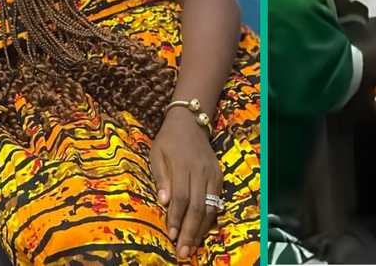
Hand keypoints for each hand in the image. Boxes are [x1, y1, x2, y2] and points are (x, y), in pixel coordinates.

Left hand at [150, 109, 222, 258]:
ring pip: (210, 206)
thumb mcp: (157, 155)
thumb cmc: (168, 141)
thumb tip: (164, 202)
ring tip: (192, 247)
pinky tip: (202, 231)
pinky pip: (216, 201)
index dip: (176, 218)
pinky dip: (209, 218)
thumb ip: (161, 178)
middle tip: (183, 251)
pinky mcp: (219, 177)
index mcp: (183, 165)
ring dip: (201, 230)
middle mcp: (201, 171)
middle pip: (197, 206)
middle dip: (190, 232)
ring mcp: (212, 174)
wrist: (190, 123)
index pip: (181, 197)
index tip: (171, 235)